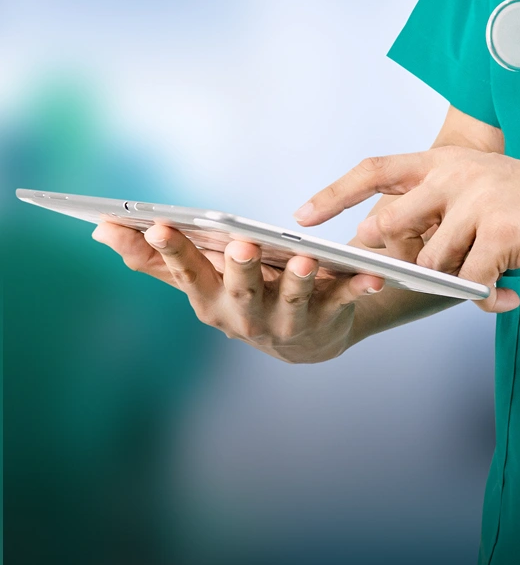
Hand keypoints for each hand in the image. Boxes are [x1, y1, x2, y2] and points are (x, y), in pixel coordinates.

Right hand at [91, 222, 383, 362]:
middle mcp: (247, 316)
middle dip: (242, 270)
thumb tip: (101, 230)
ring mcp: (289, 320)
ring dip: (300, 282)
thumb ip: (154, 259)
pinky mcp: (329, 318)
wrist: (304, 339)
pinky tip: (374, 274)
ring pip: (294, 300)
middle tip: (242, 245)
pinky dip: (360, 288)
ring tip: (306, 261)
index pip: (187, 273)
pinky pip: (346, 300)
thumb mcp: (198, 282)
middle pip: (242, 290)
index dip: (173, 251)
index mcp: (211, 301)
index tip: (157, 225)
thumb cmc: (241, 297)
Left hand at [293, 147, 519, 311]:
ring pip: (430, 263)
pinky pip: (468, 282)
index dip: (334, 193)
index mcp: (447, 161)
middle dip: (386, 260)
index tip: (300, 217)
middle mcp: (457, 175)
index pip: (375, 170)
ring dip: (451, 283)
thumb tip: (395, 248)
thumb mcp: (486, 190)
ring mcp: (478, 202)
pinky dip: (482, 297)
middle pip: (391, 225)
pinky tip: (504, 294)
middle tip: (389, 280)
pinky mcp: (501, 233)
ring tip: (484, 279)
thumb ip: (443, 209)